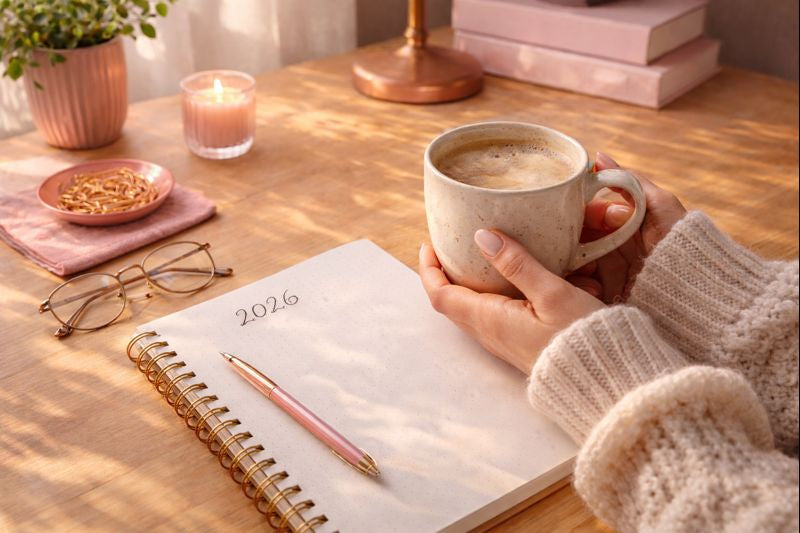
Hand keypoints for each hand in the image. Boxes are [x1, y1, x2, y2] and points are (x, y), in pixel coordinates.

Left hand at [419, 231, 603, 373]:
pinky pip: (490, 316)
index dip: (429, 270)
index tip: (429, 245)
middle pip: (451, 302)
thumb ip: (518, 264)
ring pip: (470, 309)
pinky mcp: (519, 343)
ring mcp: (503, 342)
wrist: (606, 381)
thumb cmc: (583, 337)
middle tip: (450, 245)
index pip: (440, 295)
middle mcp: (489, 334)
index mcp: (490, 320)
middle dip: (444, 273)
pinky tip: (507, 277)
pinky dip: (487, 293)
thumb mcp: (553, 293)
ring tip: (475, 256)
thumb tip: (483, 236)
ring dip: (465, 283)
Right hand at [568, 152, 686, 302]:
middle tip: (571, 246)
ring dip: (571, 264)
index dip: (578, 213)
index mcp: (618, 224)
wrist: (695, 290)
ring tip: (583, 271)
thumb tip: (599, 156)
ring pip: (571, 263)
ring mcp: (604, 273)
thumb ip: (629, 182)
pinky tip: (591, 287)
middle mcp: (607, 246)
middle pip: (574, 238)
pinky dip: (579, 285)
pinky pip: (579, 287)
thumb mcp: (660, 205)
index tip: (575, 217)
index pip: (585, 213)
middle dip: (568, 240)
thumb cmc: (681, 243)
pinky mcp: (603, 295)